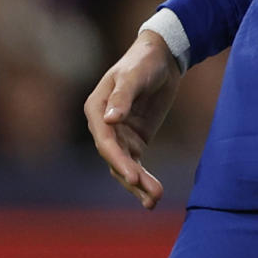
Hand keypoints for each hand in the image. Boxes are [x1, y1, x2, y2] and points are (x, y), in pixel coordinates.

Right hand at [85, 30, 182, 207]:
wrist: (161, 56)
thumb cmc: (143, 61)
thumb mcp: (134, 75)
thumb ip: (123, 97)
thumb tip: (110, 120)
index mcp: (96, 109)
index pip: (105, 141)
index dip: (118, 160)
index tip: (134, 176)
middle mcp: (103, 126)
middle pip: (114, 159)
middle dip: (132, 178)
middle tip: (151, 194)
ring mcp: (119, 135)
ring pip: (124, 166)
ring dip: (138, 185)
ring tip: (154, 201)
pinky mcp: (134, 141)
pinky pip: (136, 164)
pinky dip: (143, 180)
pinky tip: (153, 195)